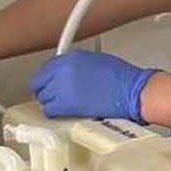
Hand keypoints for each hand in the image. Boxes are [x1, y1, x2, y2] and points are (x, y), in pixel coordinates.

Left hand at [30, 49, 157, 122]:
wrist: (131, 92)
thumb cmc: (123, 79)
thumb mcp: (98, 61)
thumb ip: (78, 66)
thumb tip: (70, 75)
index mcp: (72, 57)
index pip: (47, 67)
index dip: (49, 78)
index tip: (52, 84)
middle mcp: (64, 69)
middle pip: (39, 82)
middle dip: (46, 90)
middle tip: (55, 97)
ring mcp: (62, 86)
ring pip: (44, 98)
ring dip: (52, 102)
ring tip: (65, 105)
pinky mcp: (65, 104)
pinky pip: (49, 111)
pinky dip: (56, 113)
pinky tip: (66, 113)